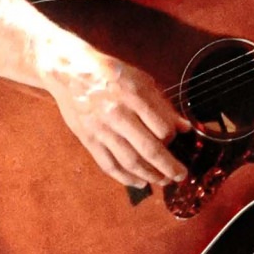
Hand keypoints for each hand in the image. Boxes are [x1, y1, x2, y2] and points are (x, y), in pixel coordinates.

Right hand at [41, 38, 190, 187]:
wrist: (70, 71)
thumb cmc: (108, 73)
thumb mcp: (140, 79)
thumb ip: (162, 104)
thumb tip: (183, 127)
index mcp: (133, 95)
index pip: (162, 127)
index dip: (173, 138)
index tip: (177, 140)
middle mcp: (117, 114)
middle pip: (148, 149)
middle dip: (168, 167)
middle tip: (180, 175)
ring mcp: (101, 129)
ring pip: (130, 161)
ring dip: (150, 176)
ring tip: (163, 181)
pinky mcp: (88, 139)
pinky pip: (109, 165)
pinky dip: (126, 178)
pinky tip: (139, 182)